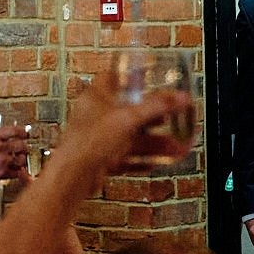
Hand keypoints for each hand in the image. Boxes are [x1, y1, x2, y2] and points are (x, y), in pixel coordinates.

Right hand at [0, 125, 29, 192]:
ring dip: (20, 161)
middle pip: (21, 145)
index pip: (12, 130)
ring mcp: (1, 160)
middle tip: (22, 150)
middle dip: (23, 148)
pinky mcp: (3, 172)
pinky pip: (17, 172)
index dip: (22, 132)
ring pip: (21, 159)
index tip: (25, 133)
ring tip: (17, 162)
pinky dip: (17, 173)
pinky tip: (14, 172)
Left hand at [51, 74, 193, 186]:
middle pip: (128, 111)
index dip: (130, 76)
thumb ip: (157, 106)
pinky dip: (143, 159)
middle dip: (153, 116)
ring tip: (174, 146)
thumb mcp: (128, 118)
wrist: (73, 176)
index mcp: (95, 98)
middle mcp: (95, 117)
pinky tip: (157, 161)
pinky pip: (127, 157)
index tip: (147, 77)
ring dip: (154, 142)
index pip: (112, 78)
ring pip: (131, 137)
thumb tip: (179, 97)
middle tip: (170, 116)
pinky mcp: (102, 159)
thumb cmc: (87, 142)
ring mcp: (98, 139)